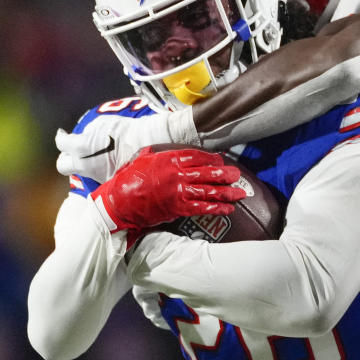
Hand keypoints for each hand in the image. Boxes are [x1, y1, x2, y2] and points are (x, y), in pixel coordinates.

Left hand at [56, 108, 196, 182]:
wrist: (150, 145)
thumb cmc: (129, 131)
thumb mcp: (104, 123)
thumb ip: (89, 131)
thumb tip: (85, 135)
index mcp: (81, 147)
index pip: (62, 143)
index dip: (61, 137)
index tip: (63, 134)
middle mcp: (85, 165)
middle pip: (63, 165)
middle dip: (65, 158)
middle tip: (72, 151)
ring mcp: (98, 177)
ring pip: (82, 174)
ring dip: (84, 166)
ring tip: (94, 158)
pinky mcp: (111, 185)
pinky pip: (99, 178)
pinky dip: (101, 172)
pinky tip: (110, 165)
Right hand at [91, 147, 245, 232]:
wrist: (118, 202)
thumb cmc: (128, 179)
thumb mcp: (143, 158)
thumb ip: (158, 153)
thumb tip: (167, 151)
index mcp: (169, 159)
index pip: (197, 156)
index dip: (212, 159)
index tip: (222, 161)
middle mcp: (177, 174)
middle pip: (208, 173)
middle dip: (226, 174)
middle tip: (237, 175)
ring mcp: (178, 192)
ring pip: (208, 191)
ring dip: (227, 192)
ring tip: (240, 193)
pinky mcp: (178, 208)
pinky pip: (202, 208)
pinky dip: (216, 208)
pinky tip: (228, 209)